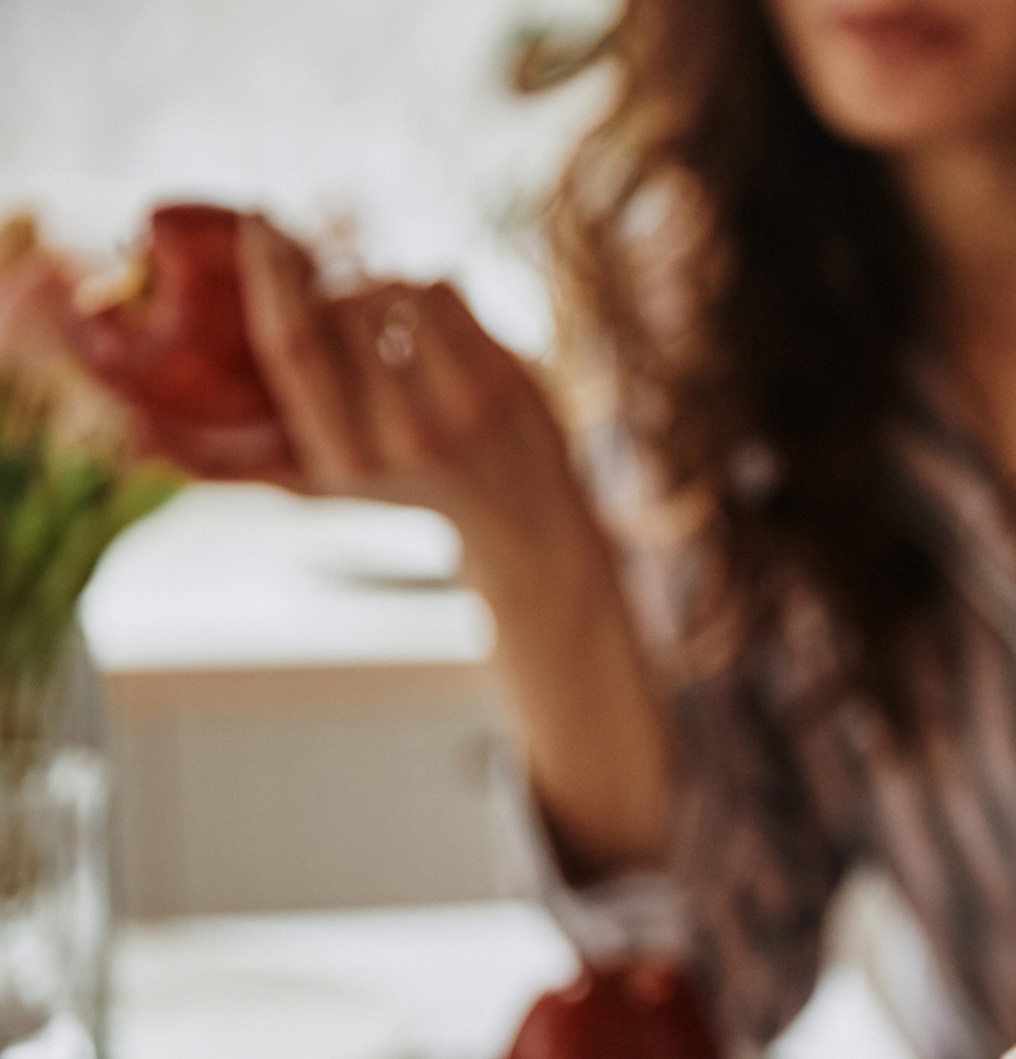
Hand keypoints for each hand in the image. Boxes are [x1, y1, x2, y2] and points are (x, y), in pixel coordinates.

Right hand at [162, 216, 596, 578]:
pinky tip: (429, 321)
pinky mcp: (506, 376)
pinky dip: (427, 285)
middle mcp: (400, 436)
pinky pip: (443, 285)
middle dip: (333, 281)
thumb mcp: (313, 486)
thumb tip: (133, 440)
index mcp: (341, 457)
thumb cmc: (399, 490)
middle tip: (335, 283)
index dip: (269, 274)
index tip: (258, 222)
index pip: (290, 346)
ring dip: (380, 282)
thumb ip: (227, 463)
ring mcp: (461, 406)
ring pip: (395, 287)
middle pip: (343, 306)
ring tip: (384, 316)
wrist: (521, 518)